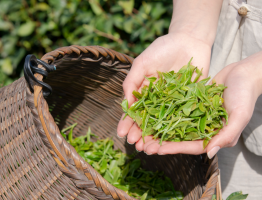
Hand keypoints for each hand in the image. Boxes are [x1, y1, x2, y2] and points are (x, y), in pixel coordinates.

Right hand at [117, 31, 211, 147]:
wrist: (189, 40)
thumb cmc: (162, 49)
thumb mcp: (142, 63)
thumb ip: (132, 81)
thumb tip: (125, 104)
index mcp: (144, 91)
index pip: (133, 110)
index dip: (127, 122)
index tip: (122, 134)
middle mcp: (157, 99)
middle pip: (147, 120)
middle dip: (140, 132)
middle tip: (136, 144)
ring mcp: (173, 102)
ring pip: (162, 123)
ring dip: (154, 135)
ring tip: (149, 148)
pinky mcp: (189, 102)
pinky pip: (182, 118)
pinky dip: (175, 130)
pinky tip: (169, 140)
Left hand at [141, 52, 261, 156]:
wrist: (243, 73)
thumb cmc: (245, 94)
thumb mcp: (239, 115)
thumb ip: (226, 135)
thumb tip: (210, 153)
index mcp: (215, 135)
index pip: (192, 146)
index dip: (175, 148)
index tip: (158, 149)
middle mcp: (204, 128)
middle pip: (180, 138)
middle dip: (162, 142)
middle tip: (143, 145)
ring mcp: (196, 116)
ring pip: (174, 125)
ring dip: (159, 129)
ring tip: (142, 132)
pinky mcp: (191, 104)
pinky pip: (175, 110)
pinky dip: (163, 113)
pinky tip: (149, 114)